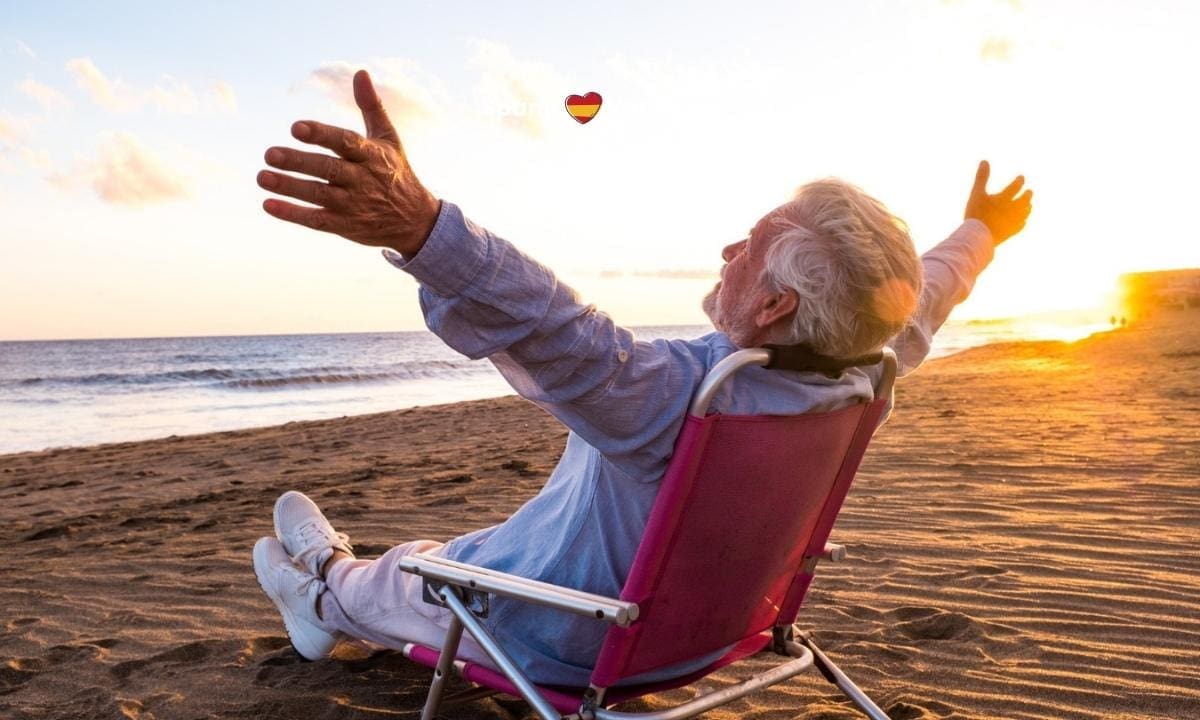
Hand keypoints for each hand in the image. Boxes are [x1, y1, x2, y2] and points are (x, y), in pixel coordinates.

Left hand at [258, 69, 440, 255]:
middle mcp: (362, 180)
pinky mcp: (345, 226)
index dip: (321, 135)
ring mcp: (353, 205)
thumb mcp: (389, 138)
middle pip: (327, 169)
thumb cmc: (396, 172)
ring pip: (318, 195)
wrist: (415, 220)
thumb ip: (371, 106)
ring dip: (289, 187)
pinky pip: (317, 220)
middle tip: (269, 154)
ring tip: (261, 176)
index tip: (296, 127)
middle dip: (298, 162)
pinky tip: (268, 205)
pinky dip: (292, 214)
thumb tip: (361, 72)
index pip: (345, 142)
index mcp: (371, 155)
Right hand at [963, 160, 1032, 245]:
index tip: (1022, 178)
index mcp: (1005, 198)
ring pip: (1024, 213)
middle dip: (1027, 195)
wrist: (978, 236)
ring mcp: (1013, 222)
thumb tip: (985, 160)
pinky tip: (1022, 221)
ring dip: (1027, 207)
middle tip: (1030, 192)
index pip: (1016, 187)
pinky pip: (1020, 226)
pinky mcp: (1011, 232)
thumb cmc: (976, 213)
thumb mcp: (976, 193)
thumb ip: (982, 177)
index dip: (1019, 181)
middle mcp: (1013, 209)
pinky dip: (1022, 221)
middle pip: (1024, 200)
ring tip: (1028, 206)